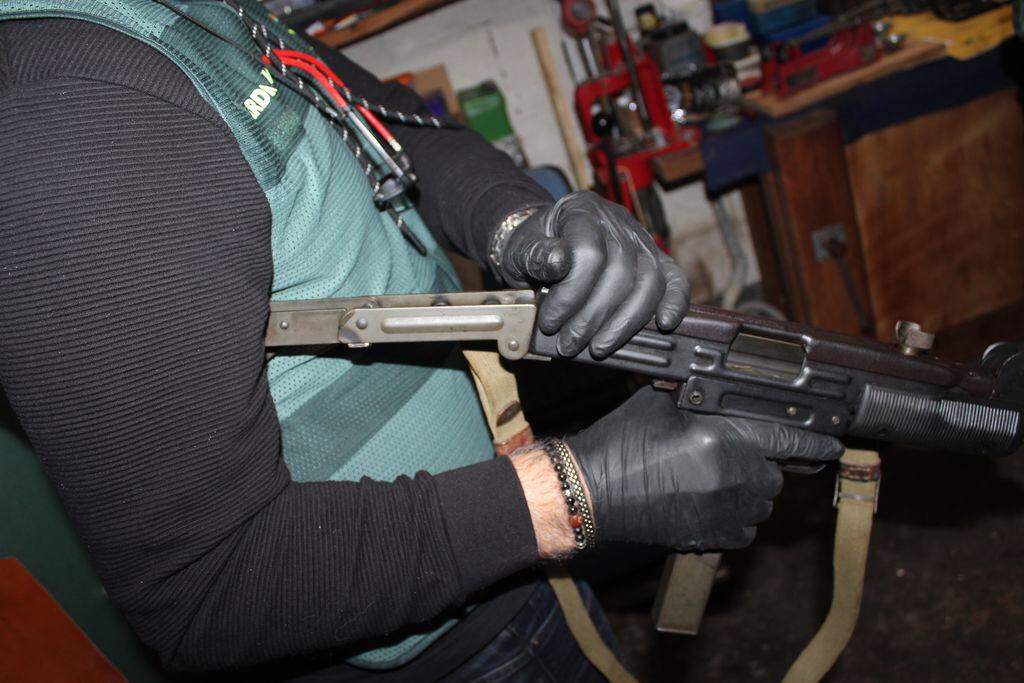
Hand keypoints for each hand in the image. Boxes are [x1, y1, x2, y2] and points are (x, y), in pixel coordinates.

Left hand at [492, 191, 688, 358]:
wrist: (544, 241)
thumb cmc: (533, 247)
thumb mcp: (520, 248)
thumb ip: (535, 255)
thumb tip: (559, 261)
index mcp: (582, 210)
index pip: (589, 253)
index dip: (571, 295)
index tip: (551, 322)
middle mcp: (617, 221)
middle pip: (620, 272)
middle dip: (593, 317)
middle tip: (570, 343)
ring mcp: (640, 239)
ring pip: (649, 282)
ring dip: (624, 323)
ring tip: (598, 347)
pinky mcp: (655, 259)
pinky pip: (674, 278)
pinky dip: (675, 302)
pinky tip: (665, 323)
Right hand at [564, 387, 844, 550]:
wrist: (592, 492)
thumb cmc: (623, 442)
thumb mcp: (664, 402)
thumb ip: (705, 397)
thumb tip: (731, 392)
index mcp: (724, 435)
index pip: (788, 437)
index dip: (816, 441)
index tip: (834, 445)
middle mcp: (733, 475)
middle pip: (775, 473)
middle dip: (760, 464)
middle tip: (728, 456)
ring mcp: (725, 510)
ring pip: (762, 501)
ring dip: (747, 491)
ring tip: (712, 480)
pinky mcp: (713, 537)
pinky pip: (745, 528)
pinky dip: (734, 516)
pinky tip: (707, 503)